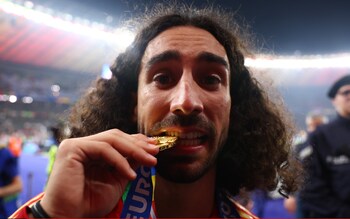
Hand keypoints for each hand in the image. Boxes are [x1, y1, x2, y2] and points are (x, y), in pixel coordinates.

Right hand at [40, 129, 158, 216]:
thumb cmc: (89, 203)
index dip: (136, 141)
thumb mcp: (116, 180)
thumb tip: (148, 151)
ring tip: (150, 161)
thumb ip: (129, 164)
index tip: (154, 147)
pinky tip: (130, 174)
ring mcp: (75, 145)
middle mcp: (82, 144)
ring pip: (111, 140)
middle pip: (115, 136)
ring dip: (134, 150)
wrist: (68, 217)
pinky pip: (103, 149)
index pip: (116, 139)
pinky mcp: (72, 149)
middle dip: (138, 144)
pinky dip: (120, 161)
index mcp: (91, 150)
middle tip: (155, 152)